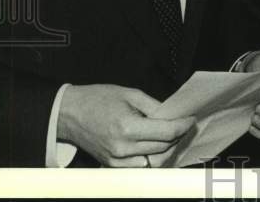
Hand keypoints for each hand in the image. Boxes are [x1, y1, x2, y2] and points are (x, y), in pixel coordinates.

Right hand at [57, 84, 194, 166]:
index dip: (183, 126)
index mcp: (128, 127)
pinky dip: (151, 156)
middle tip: (183, 124)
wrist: (69, 113)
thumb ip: (154, 106)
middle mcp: (123, 148)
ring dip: (166, 147)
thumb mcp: (130, 94)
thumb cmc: (98, 99)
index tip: (191, 119)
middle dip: (177, 135)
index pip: (167, 132)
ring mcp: (116, 160)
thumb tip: (173, 114)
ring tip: (170, 133)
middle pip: (163, 147)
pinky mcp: (111, 165)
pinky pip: (140, 165)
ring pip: (154, 159)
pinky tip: (154, 143)